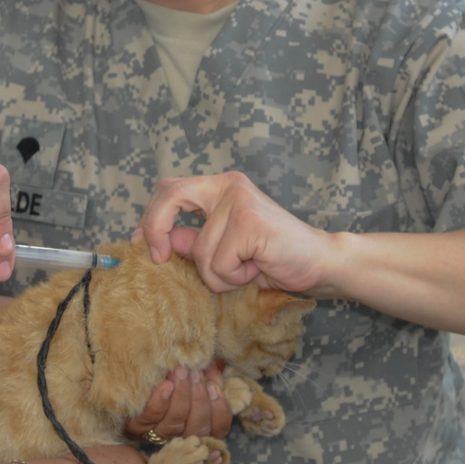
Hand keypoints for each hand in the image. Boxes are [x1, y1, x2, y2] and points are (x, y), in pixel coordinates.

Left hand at [125, 360, 231, 441]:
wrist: (132, 383)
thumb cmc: (170, 379)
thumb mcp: (193, 378)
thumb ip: (207, 374)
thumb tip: (217, 362)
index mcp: (199, 425)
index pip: (218, 428)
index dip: (220, 412)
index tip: (215, 388)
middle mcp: (181, 435)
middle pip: (197, 427)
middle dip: (199, 398)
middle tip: (195, 372)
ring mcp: (158, 434)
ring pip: (175, 424)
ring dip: (181, 397)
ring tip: (181, 372)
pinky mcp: (137, 428)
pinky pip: (150, 418)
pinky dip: (160, 402)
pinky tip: (166, 385)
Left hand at [134, 171, 329, 293]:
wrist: (321, 264)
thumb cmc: (273, 258)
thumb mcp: (223, 250)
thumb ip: (193, 242)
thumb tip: (157, 241)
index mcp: (220, 187)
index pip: (169, 189)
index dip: (150, 218)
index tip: (143, 245)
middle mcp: (229, 185)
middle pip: (170, 194)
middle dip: (155, 229)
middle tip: (160, 260)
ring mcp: (239, 200)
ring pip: (200, 251)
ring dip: (218, 275)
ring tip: (246, 269)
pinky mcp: (249, 221)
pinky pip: (218, 263)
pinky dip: (234, 278)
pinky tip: (257, 269)